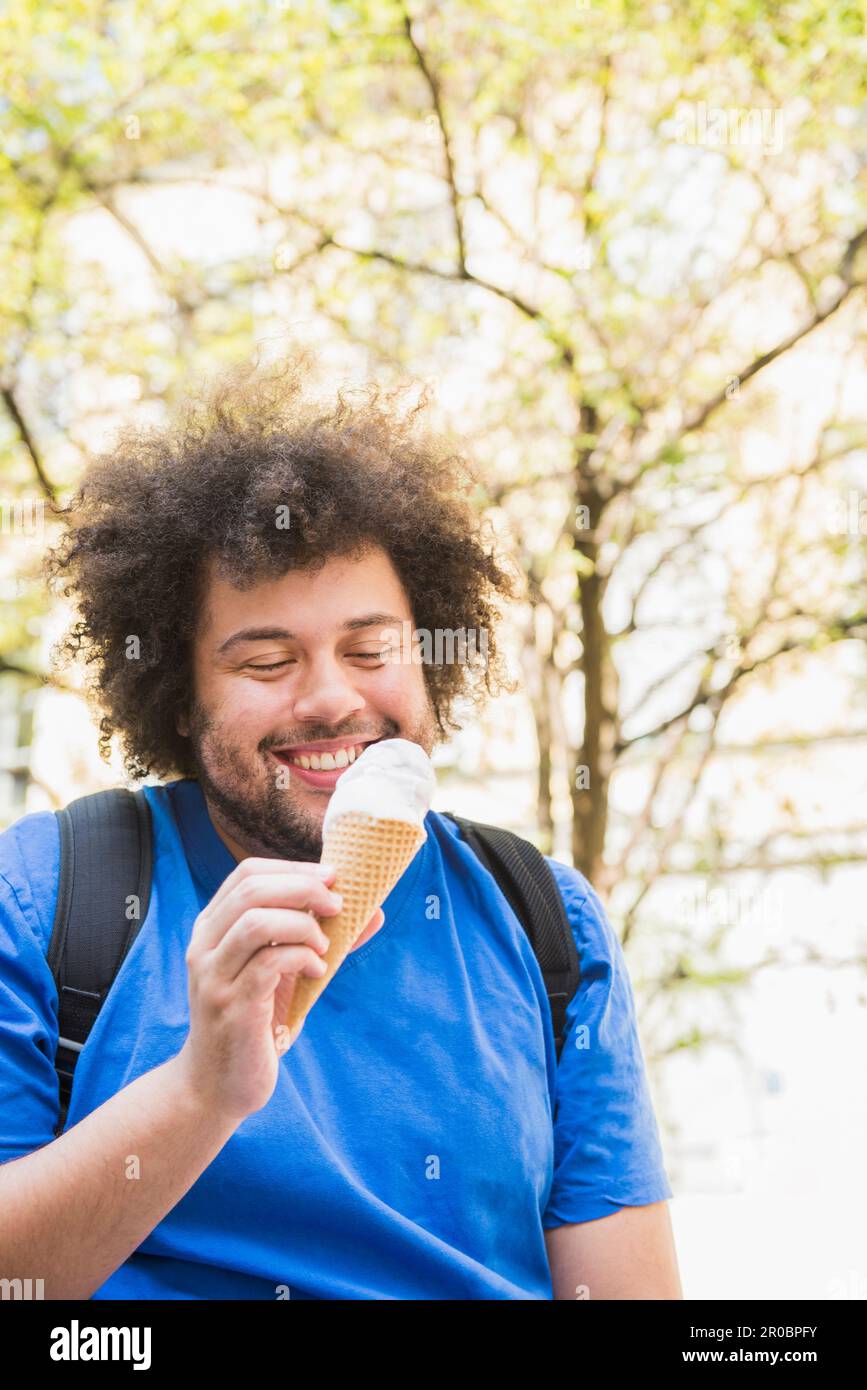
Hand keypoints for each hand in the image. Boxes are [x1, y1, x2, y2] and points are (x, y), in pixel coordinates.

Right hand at [174, 857, 342, 1122]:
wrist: (218, 1085)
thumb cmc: (255, 1021)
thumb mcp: (284, 973)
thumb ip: (319, 939)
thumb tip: (374, 913)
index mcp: (213, 928)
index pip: (247, 874)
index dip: (293, 868)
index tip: (332, 877)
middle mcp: (205, 947)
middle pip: (251, 890)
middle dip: (303, 887)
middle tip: (338, 904)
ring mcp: (214, 977)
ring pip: (256, 922)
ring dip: (303, 925)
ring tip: (325, 945)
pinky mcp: (232, 1007)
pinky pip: (269, 964)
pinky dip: (303, 957)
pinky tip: (319, 971)